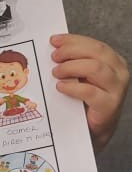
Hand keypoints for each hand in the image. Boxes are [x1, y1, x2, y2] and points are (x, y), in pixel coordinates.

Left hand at [50, 34, 129, 151]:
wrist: (93, 130)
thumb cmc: (86, 101)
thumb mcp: (81, 77)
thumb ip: (74, 62)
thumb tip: (54, 48)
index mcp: (113, 61)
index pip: (94, 44)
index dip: (73, 40)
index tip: (54, 40)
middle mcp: (119, 72)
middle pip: (96, 52)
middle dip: (71, 51)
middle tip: (53, 56)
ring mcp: (117, 89)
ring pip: (96, 68)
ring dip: (72, 67)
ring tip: (56, 72)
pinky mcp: (110, 105)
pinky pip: (90, 92)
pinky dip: (73, 87)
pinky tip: (61, 87)